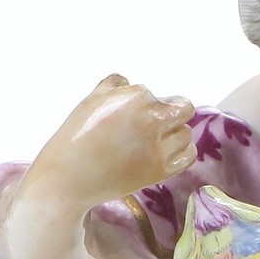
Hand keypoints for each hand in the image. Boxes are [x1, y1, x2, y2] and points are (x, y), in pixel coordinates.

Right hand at [33, 73, 196, 207]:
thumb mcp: (93, 98)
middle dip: (171, 113)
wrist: (71, 175)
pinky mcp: (161, 171)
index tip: (137, 115)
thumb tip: (129, 83)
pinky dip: (181, 152)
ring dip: (174, 133)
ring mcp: (159, 148)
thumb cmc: (78, 134)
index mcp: (137, 98)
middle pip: (184, 109)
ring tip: (155, 141)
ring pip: (186, 133)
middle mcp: (152, 121)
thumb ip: (115, 84)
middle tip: (155, 124)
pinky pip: (188, 155)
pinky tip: (166, 152)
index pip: (162, 96)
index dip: (152, 103)